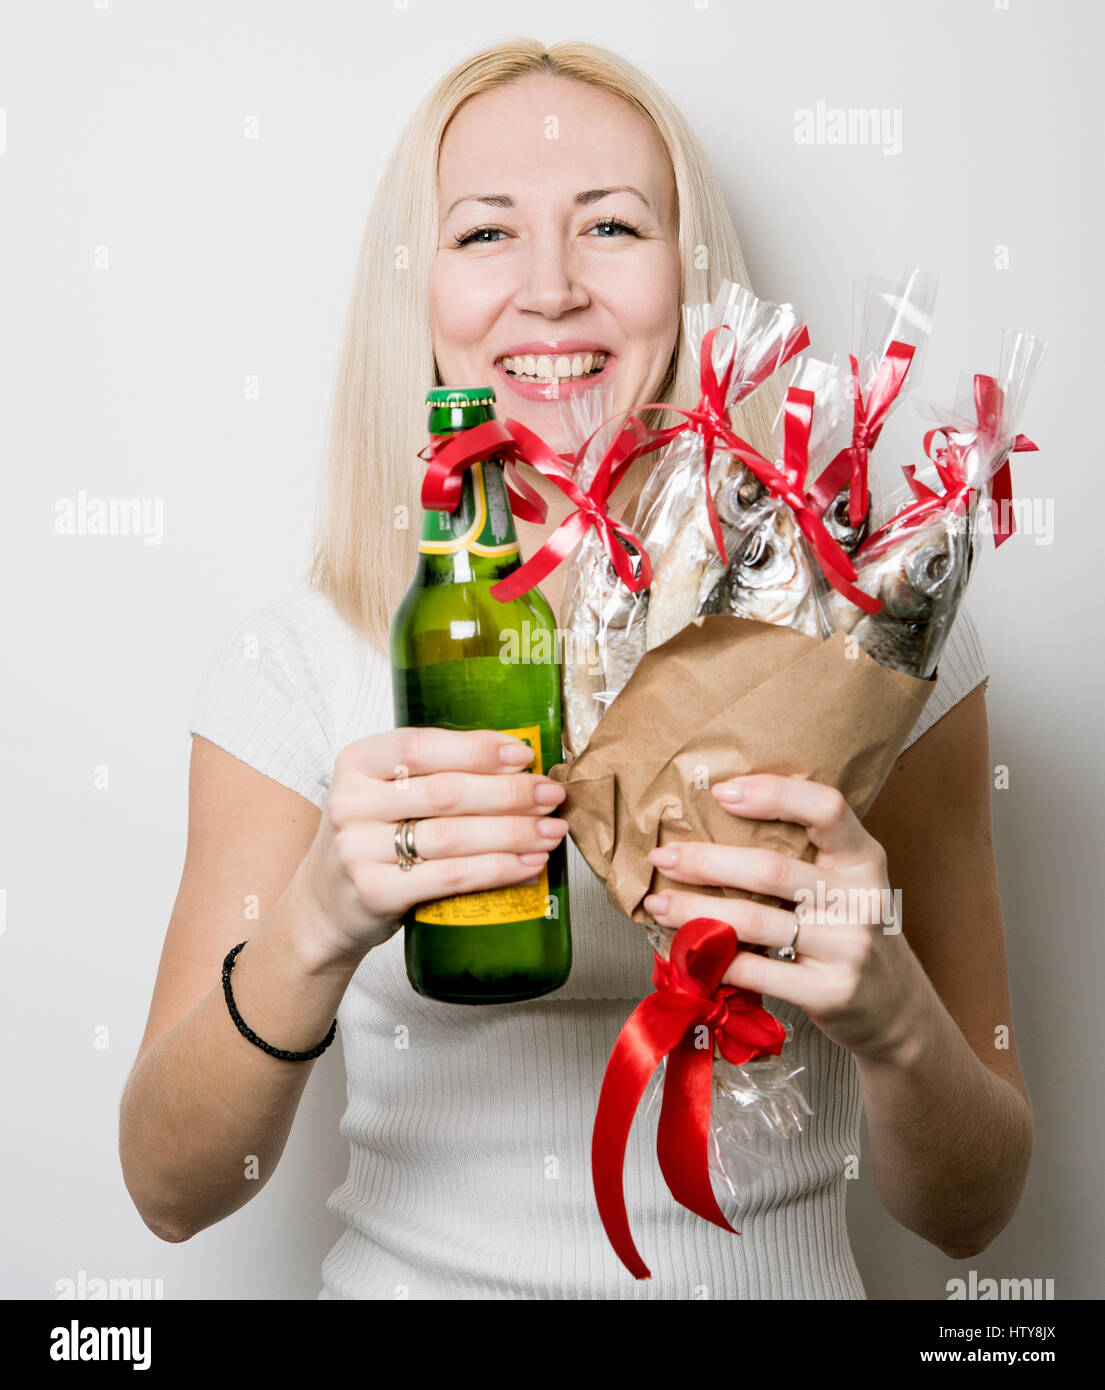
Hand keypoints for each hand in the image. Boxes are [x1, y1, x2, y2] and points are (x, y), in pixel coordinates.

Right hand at [293, 727, 566, 964]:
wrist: (324, 906)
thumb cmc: (372, 839)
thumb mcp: (384, 793)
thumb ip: (433, 773)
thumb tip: (518, 762)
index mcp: (356, 762)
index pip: (420, 746)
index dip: (476, 749)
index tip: (523, 754)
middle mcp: (350, 802)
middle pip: (446, 793)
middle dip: (510, 793)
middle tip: (551, 794)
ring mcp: (358, 850)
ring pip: (454, 836)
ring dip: (513, 832)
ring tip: (552, 830)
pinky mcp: (375, 892)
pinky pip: (450, 877)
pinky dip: (498, 869)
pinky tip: (529, 864)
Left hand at [642, 772, 925, 1064]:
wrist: (898, 1012)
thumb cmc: (851, 935)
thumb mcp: (846, 886)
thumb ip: (804, 858)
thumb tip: (715, 824)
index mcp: (865, 859)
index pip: (826, 808)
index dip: (773, 795)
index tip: (721, 792)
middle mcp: (862, 899)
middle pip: (771, 868)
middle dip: (706, 861)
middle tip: (663, 856)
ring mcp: (848, 948)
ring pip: (754, 920)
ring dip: (695, 911)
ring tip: (658, 904)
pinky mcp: (830, 992)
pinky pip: (755, 968)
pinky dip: (713, 957)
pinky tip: (685, 949)